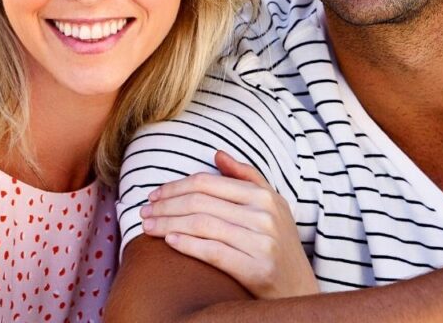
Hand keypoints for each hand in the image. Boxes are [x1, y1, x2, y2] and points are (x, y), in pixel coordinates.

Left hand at [139, 150, 316, 298]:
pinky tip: (169, 243)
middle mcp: (264, 215)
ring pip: (202, 225)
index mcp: (264, 196)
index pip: (207, 182)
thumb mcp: (272, 205)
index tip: (153, 195)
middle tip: (144, 212)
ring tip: (147, 228)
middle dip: (166, 206)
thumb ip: (246, 177)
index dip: (175, 187)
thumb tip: (217, 154)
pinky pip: (213, 252)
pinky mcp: (257, 270)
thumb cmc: (279, 243)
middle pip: (200, 202)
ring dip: (168, 224)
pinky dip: (187, 245)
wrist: (299, 288)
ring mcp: (262, 242)